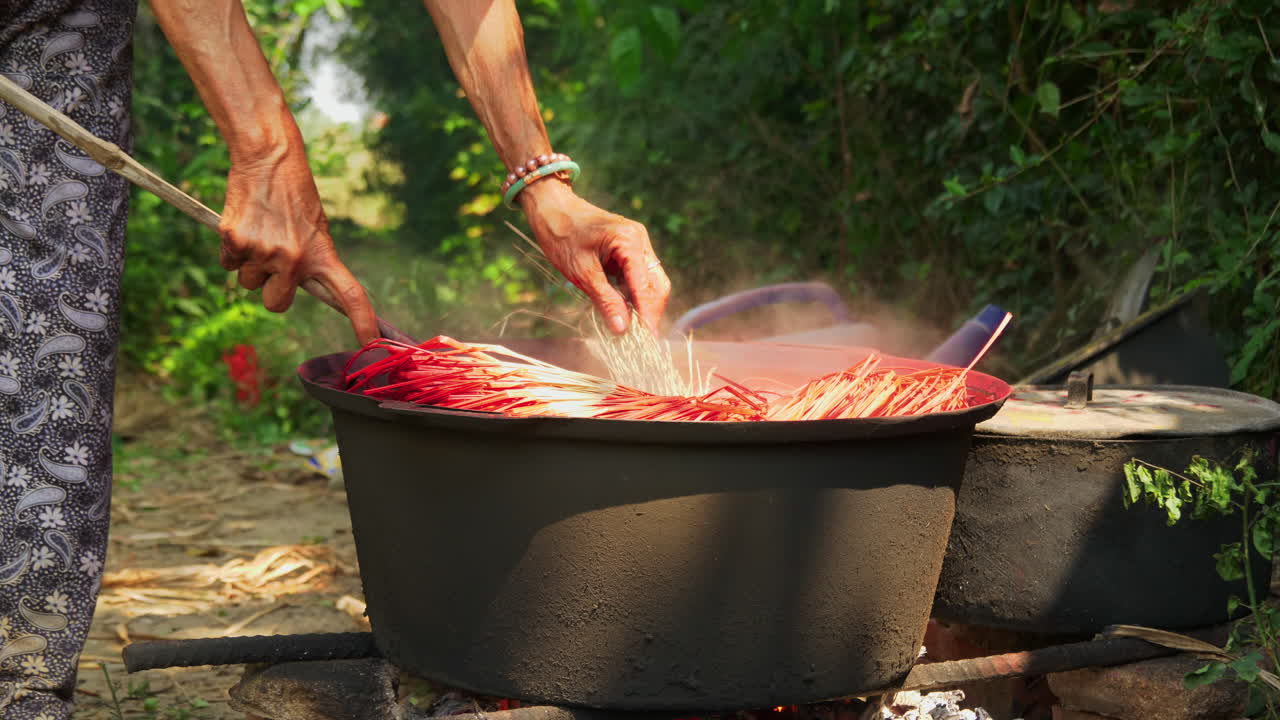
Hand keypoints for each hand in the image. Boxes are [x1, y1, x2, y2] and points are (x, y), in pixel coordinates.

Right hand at [219, 151, 378, 344]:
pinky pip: (228, 264)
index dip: (363, 322)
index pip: (350, 295)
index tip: (370, 344)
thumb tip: (312, 291)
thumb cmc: (295, 194)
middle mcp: (293, 259)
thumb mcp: (315, 228)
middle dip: (274, 291)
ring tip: (261, 232)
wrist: (268, 158)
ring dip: (252, 266)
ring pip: (249, 284)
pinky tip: (244, 225)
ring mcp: (262, 252)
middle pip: (276, 305)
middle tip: (275, 263)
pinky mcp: (233, 242)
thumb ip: (312, 261)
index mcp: (321, 255)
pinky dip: (233, 251)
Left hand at [520, 180, 670, 334]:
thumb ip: (604, 300)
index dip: (648, 314)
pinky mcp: (629, 250)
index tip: (646, 339)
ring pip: (649, 282)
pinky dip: (632, 296)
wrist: (551, 207)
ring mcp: (637, 244)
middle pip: (656, 284)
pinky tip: (623, 312)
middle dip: (650, 312)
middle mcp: (639, 241)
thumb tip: (622, 329)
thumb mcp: (581, 272)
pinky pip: (637, 278)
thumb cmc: (561, 234)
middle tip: (640, 339)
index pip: (646, 285)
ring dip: (641, 306)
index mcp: (629, 241)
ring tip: (631, 330)